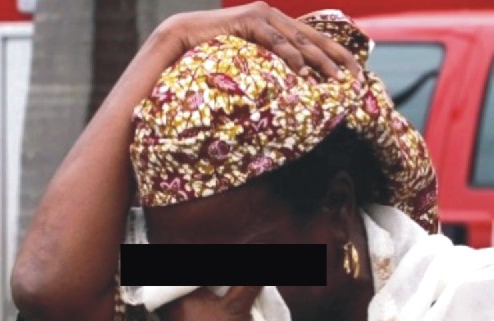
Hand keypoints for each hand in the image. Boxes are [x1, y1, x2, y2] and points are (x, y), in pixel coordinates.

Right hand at [154, 1, 359, 78]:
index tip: (354, 74)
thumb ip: (269, 66)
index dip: (336, 55)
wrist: (182, 38)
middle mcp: (273, 16)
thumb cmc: (214, 54)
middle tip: (355, 78)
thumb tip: (289, 87)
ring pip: (298, 40)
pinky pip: (274, 40)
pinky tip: (302, 72)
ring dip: (319, 61)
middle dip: (337, 58)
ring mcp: (262, 16)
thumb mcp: (249, 61)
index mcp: (277, 25)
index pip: (313, 41)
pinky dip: (289, 56)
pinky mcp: (248, 20)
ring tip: (336, 80)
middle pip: (314, 39)